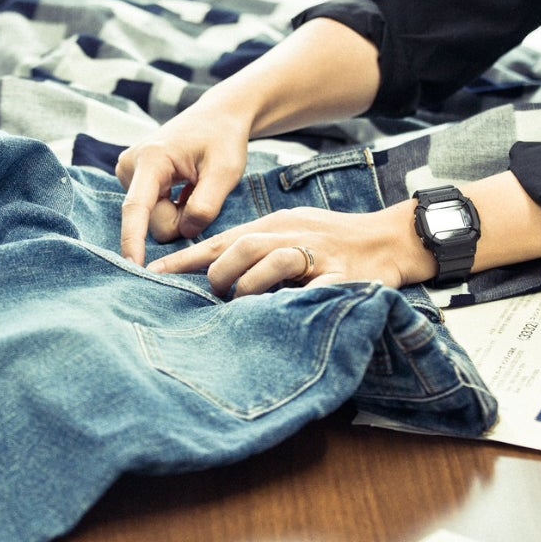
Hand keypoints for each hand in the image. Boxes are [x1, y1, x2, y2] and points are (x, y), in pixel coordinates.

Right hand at [116, 108, 250, 264]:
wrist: (217, 116)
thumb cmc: (223, 139)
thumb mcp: (226, 171)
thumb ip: (206, 206)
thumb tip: (184, 233)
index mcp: (151, 159)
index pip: (137, 208)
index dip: (134, 240)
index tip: (132, 266)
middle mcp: (130, 164)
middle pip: (151, 219)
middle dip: (180, 219)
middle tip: (202, 192)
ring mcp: (128, 171)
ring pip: (151, 218)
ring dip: (178, 213)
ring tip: (193, 185)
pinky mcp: (132, 178)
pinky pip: (151, 210)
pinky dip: (172, 207)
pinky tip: (183, 187)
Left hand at [146, 203, 434, 297]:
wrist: (389, 240)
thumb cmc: (329, 241)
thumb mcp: (284, 233)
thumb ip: (246, 250)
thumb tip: (200, 269)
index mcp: (272, 227)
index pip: (220, 241)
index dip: (186, 259)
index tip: (151, 275)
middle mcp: (291, 237)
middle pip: (244, 246)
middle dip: (221, 272)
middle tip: (216, 294)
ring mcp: (318, 257)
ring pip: (275, 261)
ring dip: (253, 286)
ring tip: (245, 303)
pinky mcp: (345, 277)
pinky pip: (318, 290)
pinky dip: (300, 302)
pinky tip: (287, 315)